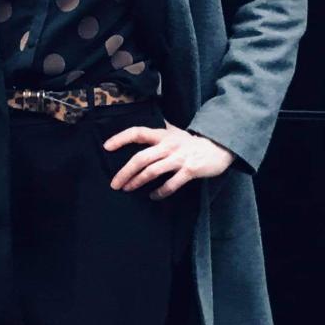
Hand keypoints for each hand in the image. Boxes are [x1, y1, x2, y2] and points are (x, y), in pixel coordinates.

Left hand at [103, 119, 235, 199]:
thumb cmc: (192, 142)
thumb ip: (159, 131)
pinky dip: (160, 192)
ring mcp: (179, 157)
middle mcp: (169, 145)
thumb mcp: (175, 132)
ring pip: (153, 171)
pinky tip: (153, 196)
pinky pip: (171, 184)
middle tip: (114, 184)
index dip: (121, 138)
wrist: (218, 148)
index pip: (138, 132)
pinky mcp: (190, 170)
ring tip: (128, 189)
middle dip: (125, 172)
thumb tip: (143, 128)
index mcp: (163, 135)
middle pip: (141, 158)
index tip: (106, 147)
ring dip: (137, 182)